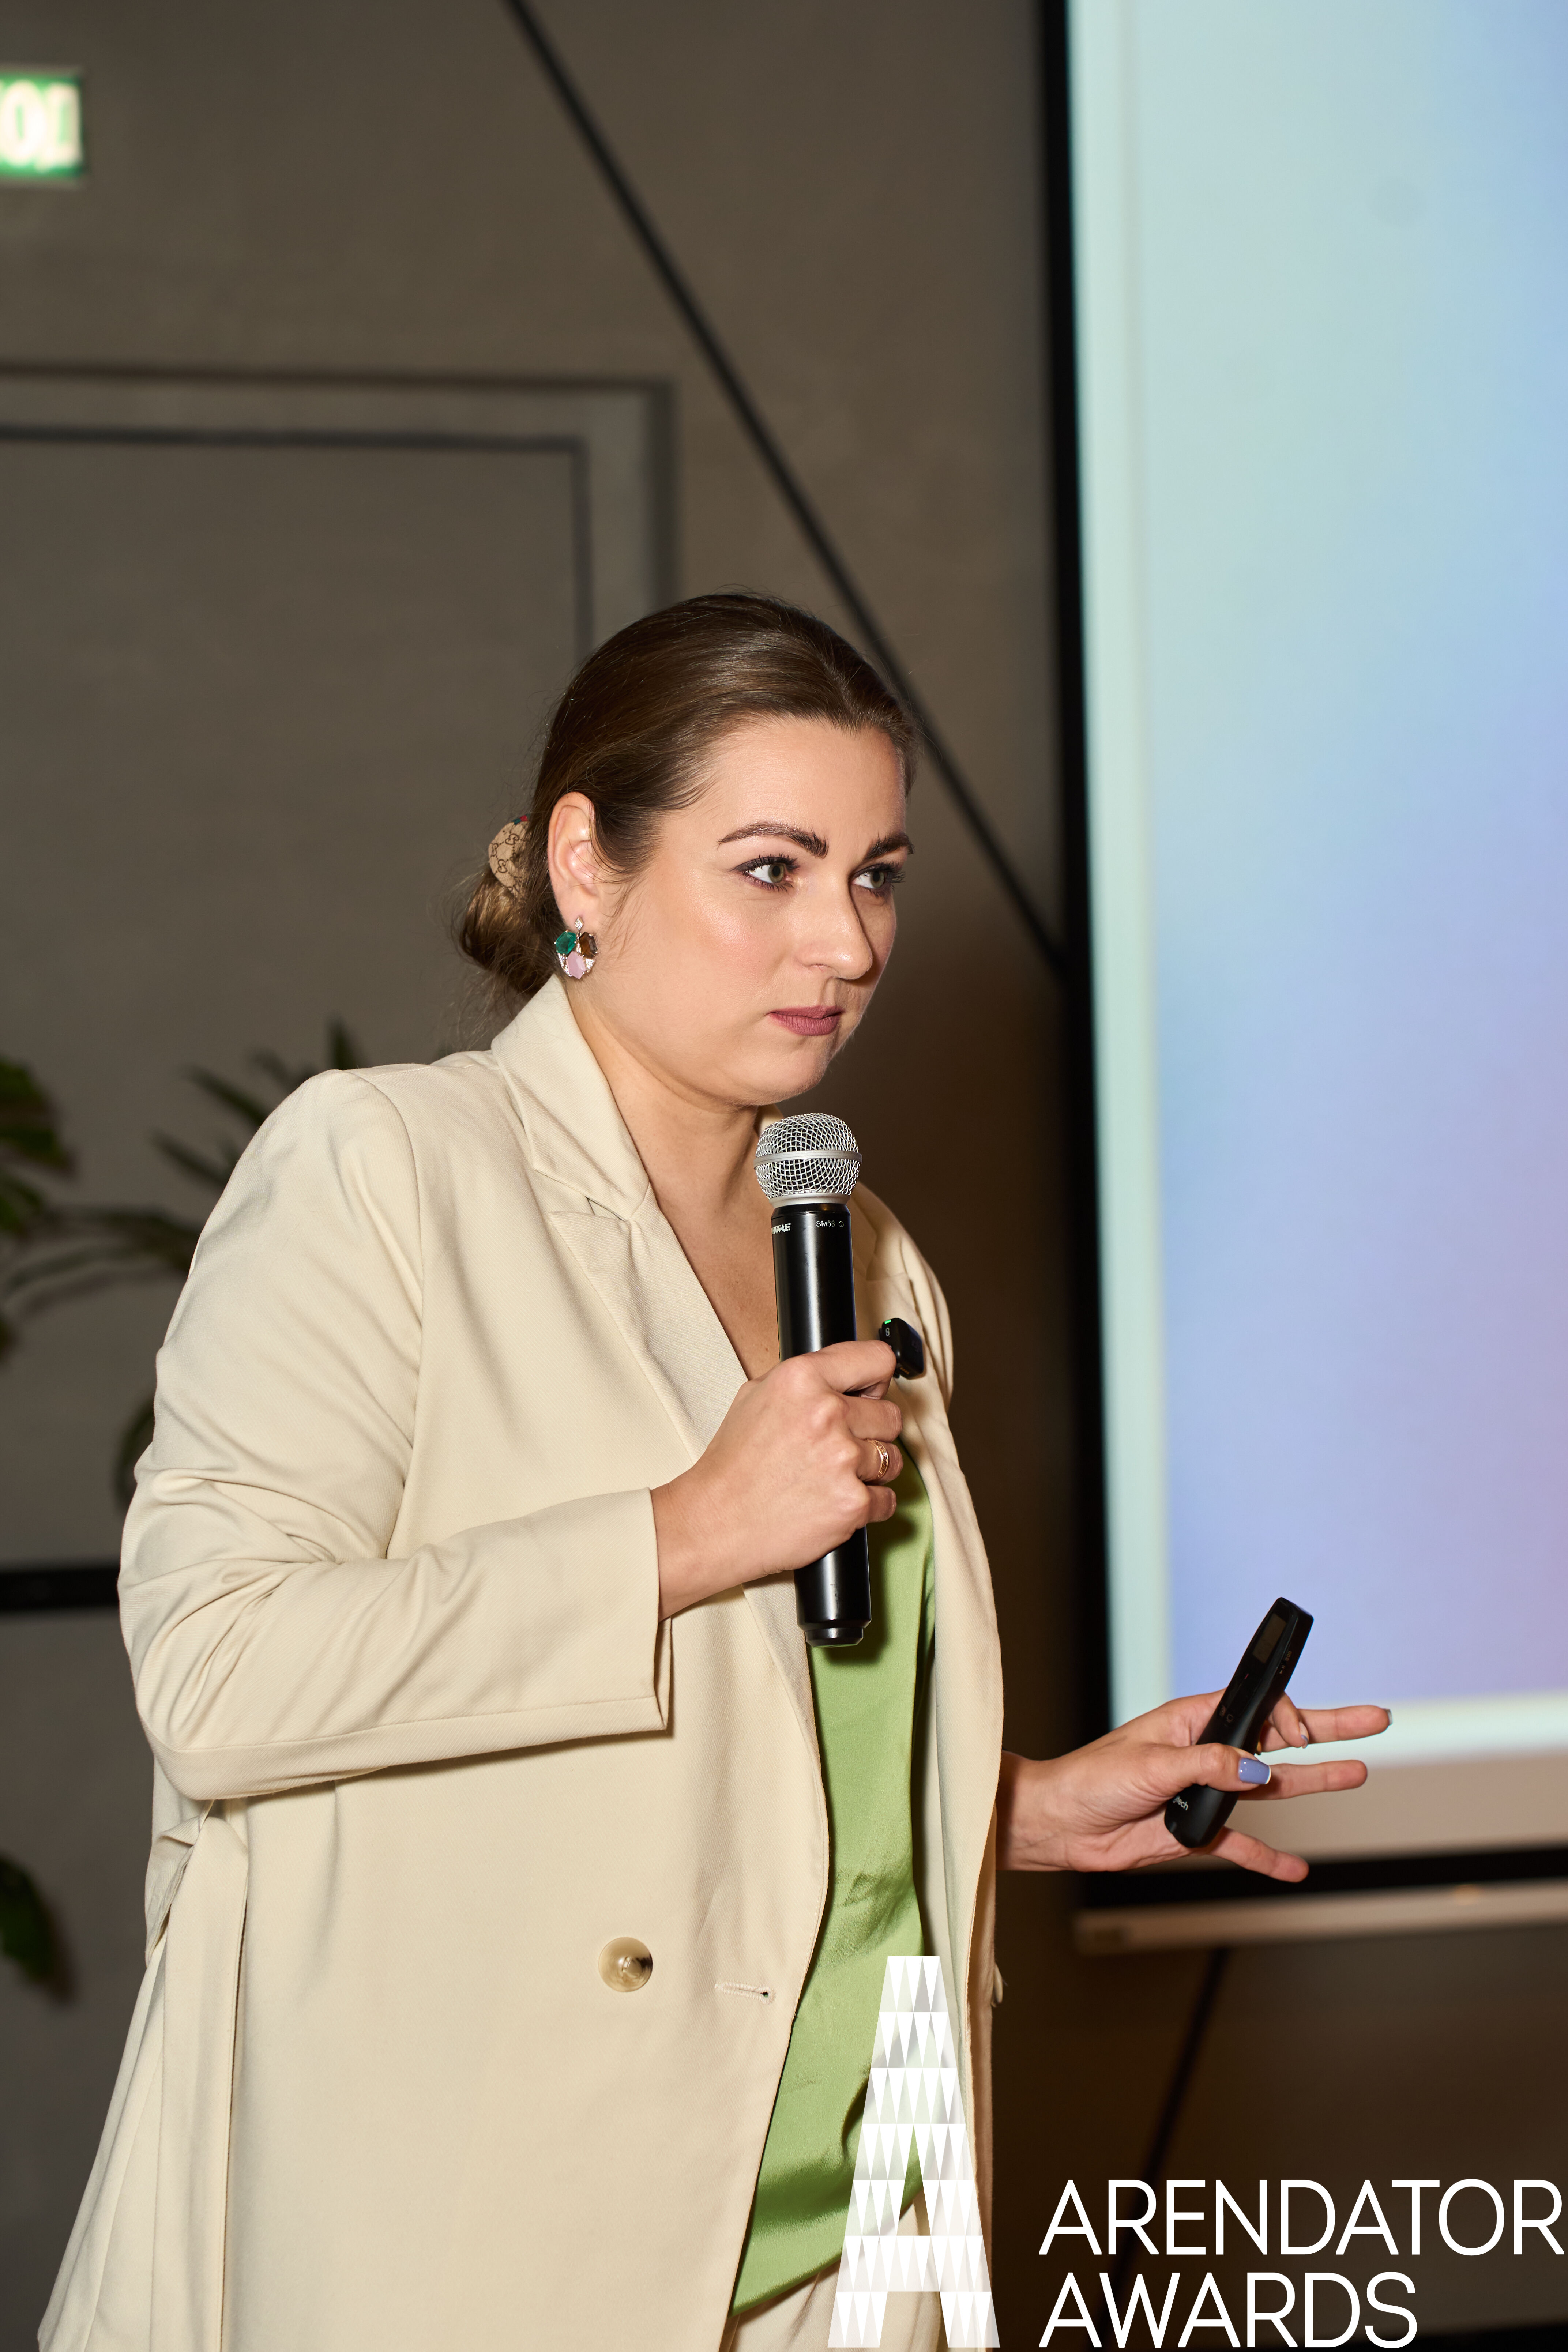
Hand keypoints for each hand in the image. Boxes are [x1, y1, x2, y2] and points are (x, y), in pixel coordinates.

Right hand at [652, 1340, 901, 1617]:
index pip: (878, 1359)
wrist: (716, 1522)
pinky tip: (834, 1502)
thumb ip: (807, 1381)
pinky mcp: (852, 1502)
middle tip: (839, 1446)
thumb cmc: (734, 1465)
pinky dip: (867, 1505)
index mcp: (802, 1379)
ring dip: (872, 1470)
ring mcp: (842, 1460)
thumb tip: (847, 1377)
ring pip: (892, 1458)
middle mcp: (826, 1413)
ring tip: (833, 1476)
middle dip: (871, 1431)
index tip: (871, 1393)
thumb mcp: (756, 1396)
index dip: (876, 1380)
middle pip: (890, 1415)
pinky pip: (886, 1499)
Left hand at [995, 1694, 1392, 1882]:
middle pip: (1279, 1739)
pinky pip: (1243, 1843)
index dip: (1285, 1715)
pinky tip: (1296, 1870)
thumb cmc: (1091, 1779)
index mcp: (1193, 1722)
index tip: (1299, 1734)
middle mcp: (1207, 1753)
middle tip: (1376, 1720)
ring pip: (1273, 1787)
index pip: (1255, 1706)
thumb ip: (1210, 1766)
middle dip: (1327, 1730)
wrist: (1061, 1825)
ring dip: (1314, 1781)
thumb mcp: (1151, 1764)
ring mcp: (1208, 1791)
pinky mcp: (1197, 1831)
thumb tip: (1259, 1770)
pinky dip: (1269, 1858)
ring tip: (1360, 1773)